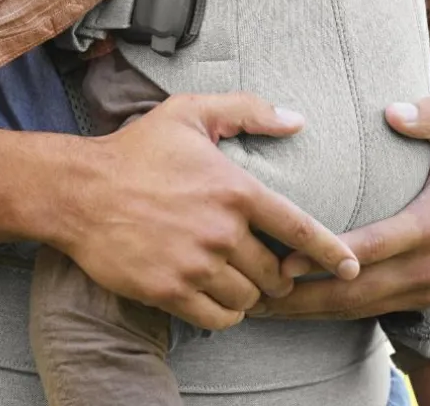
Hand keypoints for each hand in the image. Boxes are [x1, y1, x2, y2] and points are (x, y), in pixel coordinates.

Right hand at [42, 93, 360, 331]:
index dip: (331, 251)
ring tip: (236, 278)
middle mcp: (221, 230)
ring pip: (249, 298)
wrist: (79, 191)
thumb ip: (248, 110)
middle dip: (276, 273)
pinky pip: (219, 318)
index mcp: (234, 188)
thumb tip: (297, 120)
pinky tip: (214, 295)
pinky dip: (225, 312)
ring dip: (250, 293)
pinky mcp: (170, 291)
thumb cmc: (137, 149)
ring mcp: (195, 264)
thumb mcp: (191, 112)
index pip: (299, 228)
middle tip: (263, 265)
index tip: (350, 267)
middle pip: (275, 272)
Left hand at [251, 95, 429, 319]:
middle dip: (302, 296)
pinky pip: (366, 311)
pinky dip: (326, 312)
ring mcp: (424, 289)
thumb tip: (393, 111)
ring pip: (356, 309)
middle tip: (250, 292)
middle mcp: (427, 267)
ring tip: (258, 307)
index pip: (373, 248)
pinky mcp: (419, 298)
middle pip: (355, 290)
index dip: (327, 256)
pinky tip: (290, 308)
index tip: (284, 261)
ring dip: (308, 311)